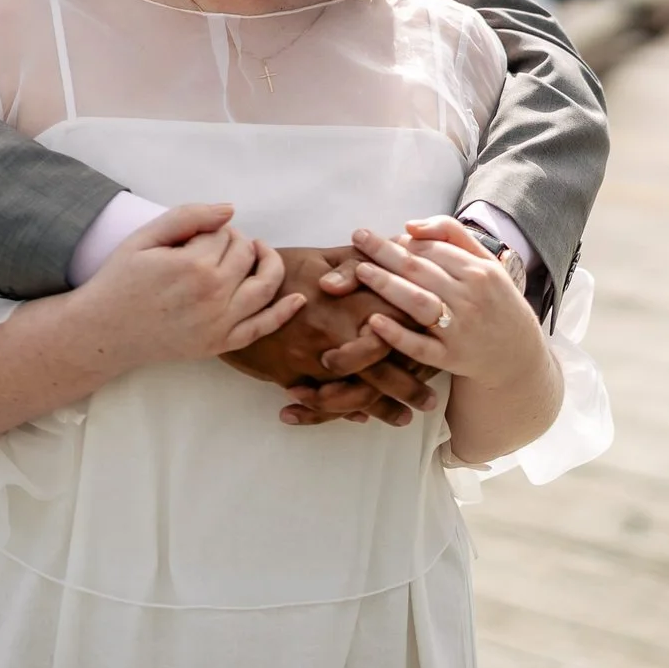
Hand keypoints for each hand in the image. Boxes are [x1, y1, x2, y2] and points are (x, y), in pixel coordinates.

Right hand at [77, 203, 300, 371]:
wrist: (103, 331)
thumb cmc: (120, 280)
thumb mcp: (145, 237)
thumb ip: (188, 217)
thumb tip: (230, 210)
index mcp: (194, 265)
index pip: (224, 233)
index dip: (213, 229)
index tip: (194, 236)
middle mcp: (213, 294)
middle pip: (246, 254)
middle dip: (236, 242)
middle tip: (214, 244)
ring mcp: (220, 323)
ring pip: (265, 285)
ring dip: (269, 264)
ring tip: (257, 252)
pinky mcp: (220, 344)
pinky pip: (262, 328)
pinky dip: (284, 312)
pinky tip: (299, 299)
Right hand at [218, 246, 436, 425]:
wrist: (228, 289)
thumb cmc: (279, 268)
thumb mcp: (321, 256)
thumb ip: (360, 260)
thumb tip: (400, 248)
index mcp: (350, 300)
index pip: (397, 323)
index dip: (422, 341)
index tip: (440, 352)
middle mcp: (336, 331)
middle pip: (384, 365)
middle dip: (411, 386)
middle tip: (430, 402)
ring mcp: (313, 357)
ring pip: (357, 390)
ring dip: (383, 407)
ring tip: (404, 418)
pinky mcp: (291, 375)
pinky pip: (323, 401)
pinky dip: (344, 413)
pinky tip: (361, 419)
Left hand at [350, 218, 550, 390]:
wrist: (517, 356)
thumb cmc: (495, 303)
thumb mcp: (486, 264)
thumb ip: (453, 236)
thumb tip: (410, 226)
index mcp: (479, 270)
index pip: (432, 249)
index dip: (402, 242)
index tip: (377, 237)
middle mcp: (471, 297)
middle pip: (420, 270)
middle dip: (384, 253)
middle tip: (358, 239)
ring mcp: (460, 329)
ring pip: (418, 303)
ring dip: (386, 286)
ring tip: (360, 272)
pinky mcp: (450, 358)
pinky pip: (419, 346)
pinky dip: (396, 334)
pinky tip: (374, 321)